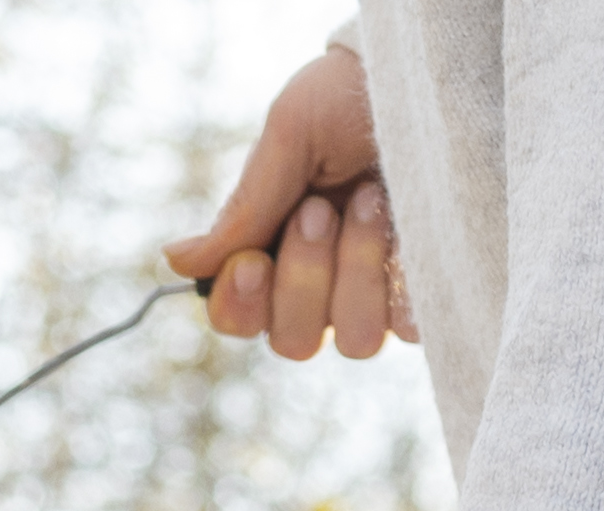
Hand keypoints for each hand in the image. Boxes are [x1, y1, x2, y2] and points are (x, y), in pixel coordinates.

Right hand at [167, 43, 412, 359]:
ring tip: (372, 201)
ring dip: (357, 270)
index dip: (241, 304)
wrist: (423, 75)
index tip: (253, 262)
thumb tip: (176, 260)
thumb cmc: (348, 98)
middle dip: (304, 275)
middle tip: (322, 207)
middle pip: (291, 341)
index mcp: (272, 253)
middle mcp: (321, 286)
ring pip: (353, 340)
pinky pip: (410, 328)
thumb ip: (242, 209)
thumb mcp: (289, 137)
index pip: (238, 318)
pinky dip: (405, 281)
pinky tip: (409, 227)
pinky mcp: (428, 292)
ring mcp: (375, 294)